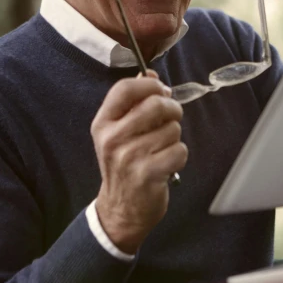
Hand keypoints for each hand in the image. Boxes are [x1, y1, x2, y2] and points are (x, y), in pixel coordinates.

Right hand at [91, 70, 186, 252]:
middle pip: (155, 104)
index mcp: (103, 123)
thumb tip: (151, 73)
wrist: (121, 209)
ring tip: (162, 149)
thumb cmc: (124, 164)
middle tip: (170, 120)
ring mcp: (129, 157)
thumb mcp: (119, 132)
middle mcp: (112, 138)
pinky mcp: (148, 174)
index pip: (125, 88)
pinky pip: (180, 150)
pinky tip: (167, 164)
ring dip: (174, 137)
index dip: (149, 84)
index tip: (161, 90)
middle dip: (172, 109)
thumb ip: (134, 102)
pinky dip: (179, 156)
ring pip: (172, 128)